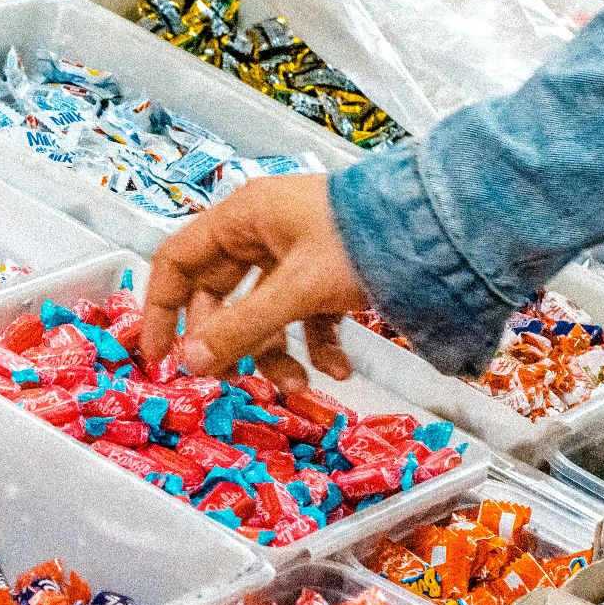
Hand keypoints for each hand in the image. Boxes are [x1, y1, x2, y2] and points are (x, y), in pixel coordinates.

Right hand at [140, 173, 369, 392]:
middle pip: (220, 296)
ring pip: (264, 312)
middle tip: (231, 379)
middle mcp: (262, 232)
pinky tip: (336, 369)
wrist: (444, 226)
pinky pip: (304, 315)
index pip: (177, 262)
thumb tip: (191, 363)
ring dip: (276, 353)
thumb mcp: (296, 288)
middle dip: (230, 343)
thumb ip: (241, 329)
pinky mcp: (327, 272)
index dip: (160, 309)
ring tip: (296, 385)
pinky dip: (316, 345)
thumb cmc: (365, 238)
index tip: (159, 354)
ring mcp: (295, 252)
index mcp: (241, 218)